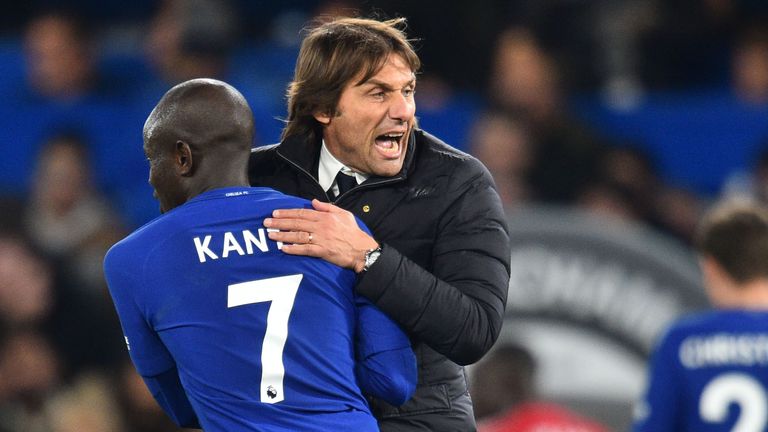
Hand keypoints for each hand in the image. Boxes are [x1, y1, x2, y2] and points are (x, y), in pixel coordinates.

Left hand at [264, 199, 378, 271]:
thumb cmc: (354, 233)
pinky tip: (283, 248)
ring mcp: (321, 239)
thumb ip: (327, 207)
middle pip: (297, 223)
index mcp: (325, 217)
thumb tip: (314, 201)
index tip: (275, 212)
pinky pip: (305, 250)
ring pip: (298, 235)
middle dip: (280, 222)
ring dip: (283, 235)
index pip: (302, 213)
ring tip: (271, 235)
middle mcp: (321, 226)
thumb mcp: (343, 214)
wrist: (362, 250)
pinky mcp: (322, 251)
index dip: (287, 213)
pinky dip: (293, 249)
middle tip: (267, 222)